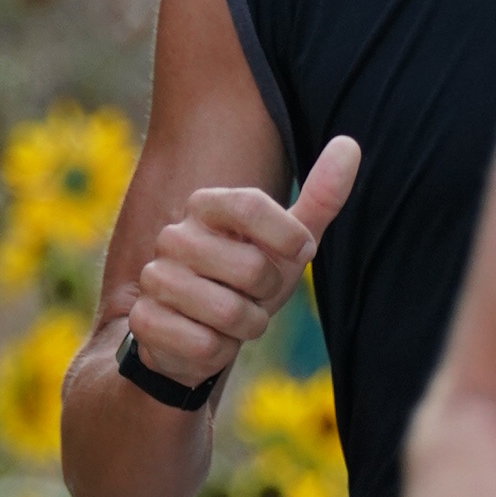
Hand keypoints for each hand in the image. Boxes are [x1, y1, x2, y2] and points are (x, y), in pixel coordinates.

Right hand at [127, 132, 358, 390]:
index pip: (251, 204)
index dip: (287, 235)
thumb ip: (320, 197)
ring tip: (230, 320)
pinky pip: (206, 345)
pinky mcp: (145, 321)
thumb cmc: (247, 283)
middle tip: (252, 295)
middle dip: (267, 295)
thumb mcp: (287, 244)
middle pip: (251, 266)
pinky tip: (206, 340)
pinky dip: (219, 352)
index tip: (302, 251)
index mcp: (205, 206)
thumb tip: (350, 144)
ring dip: (246, 327)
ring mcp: (154, 278)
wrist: (193, 337)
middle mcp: (173, 237)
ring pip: (229, 312)